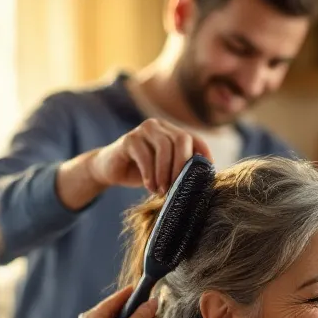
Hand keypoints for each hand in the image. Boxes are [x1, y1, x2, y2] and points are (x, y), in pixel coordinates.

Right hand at [87, 118, 212, 194]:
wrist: (111, 170)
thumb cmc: (142, 172)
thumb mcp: (165, 171)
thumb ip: (181, 170)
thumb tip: (202, 182)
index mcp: (172, 132)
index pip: (195, 139)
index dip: (204, 155)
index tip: (207, 175)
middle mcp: (160, 126)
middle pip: (182, 139)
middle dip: (183, 165)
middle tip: (179, 187)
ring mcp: (144, 130)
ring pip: (164, 146)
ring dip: (165, 172)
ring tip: (162, 191)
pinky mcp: (129, 139)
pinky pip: (145, 155)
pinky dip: (150, 174)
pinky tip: (150, 186)